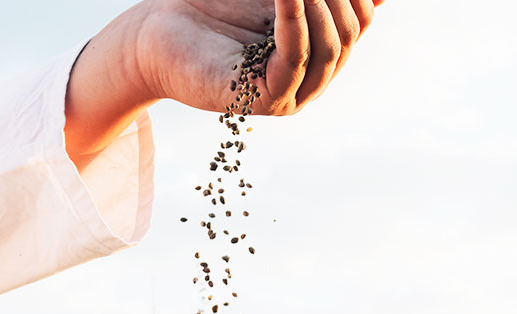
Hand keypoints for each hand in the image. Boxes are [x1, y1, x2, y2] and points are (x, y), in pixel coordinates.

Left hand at [64, 0, 384, 165]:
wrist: (156, 34)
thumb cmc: (210, 8)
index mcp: (317, 55)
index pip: (360, 21)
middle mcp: (310, 81)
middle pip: (350, 35)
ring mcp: (289, 96)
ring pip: (330, 49)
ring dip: (320, 5)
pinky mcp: (262, 100)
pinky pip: (294, 59)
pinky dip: (296, 21)